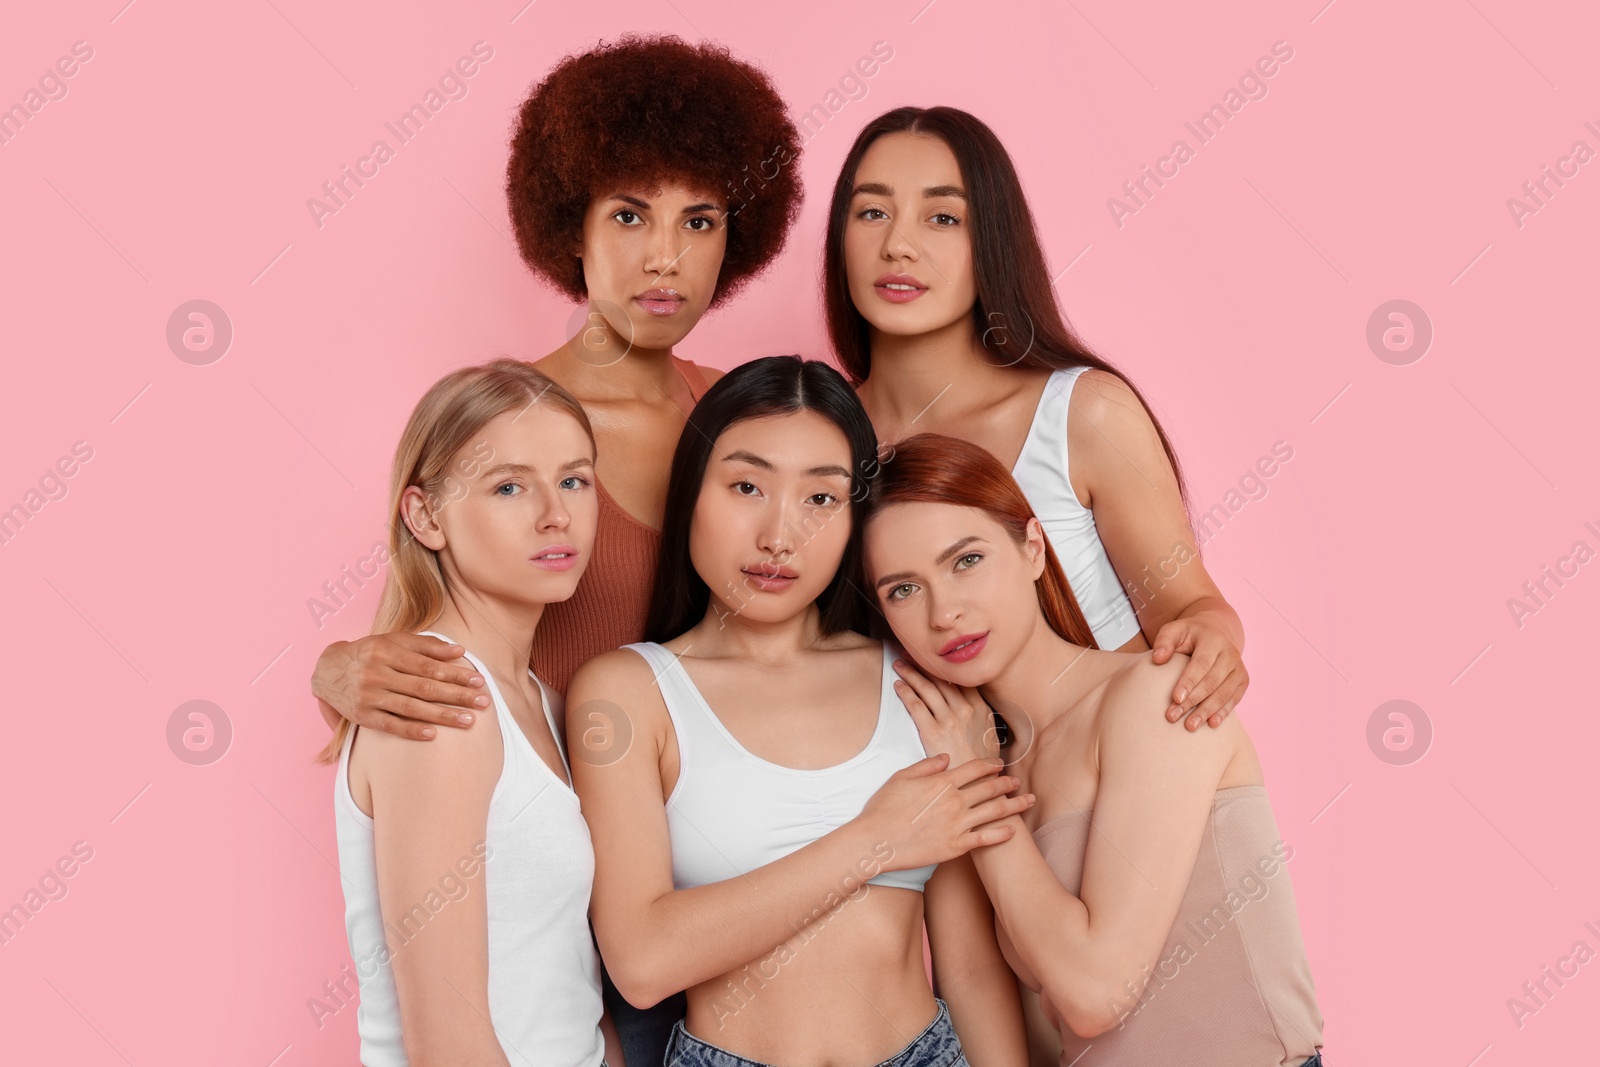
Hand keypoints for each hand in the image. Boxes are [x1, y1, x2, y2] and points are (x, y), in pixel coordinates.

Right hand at [310, 633, 488, 740]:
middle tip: (483, 702)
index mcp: (387, 652)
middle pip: (424, 687)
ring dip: (442, 715)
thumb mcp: (393, 641)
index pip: (429, 665)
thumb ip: (427, 645)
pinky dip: (412, 731)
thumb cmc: (369, 653)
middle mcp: (377, 674)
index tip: (479, 681)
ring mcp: (368, 697)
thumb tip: (460, 651)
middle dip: (457, 696)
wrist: (327, 671)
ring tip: (468, 721)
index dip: (455, 674)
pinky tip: (434, 735)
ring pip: (411, 708)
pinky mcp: (362, 716)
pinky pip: (391, 725)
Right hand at [858, 753, 1034, 871]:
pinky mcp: (955, 846)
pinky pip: (985, 839)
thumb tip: (946, 757)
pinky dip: (1001, 834)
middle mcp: (954, 801)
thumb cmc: (883, 808)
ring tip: (1028, 801)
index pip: (974, 768)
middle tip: (1017, 781)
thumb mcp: (901, 777)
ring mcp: (957, 824)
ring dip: (1014, 805)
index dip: (990, 764)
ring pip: (994, 811)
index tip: (999, 763)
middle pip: (989, 788)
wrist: (876, 841)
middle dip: (1007, 782)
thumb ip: (926, 765)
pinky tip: (1013, 831)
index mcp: (942, 782)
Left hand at [891, 658, 1001, 763]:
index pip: (959, 680)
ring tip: (899, 664)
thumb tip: (974, 703)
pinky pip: (916, 706)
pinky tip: (898, 686)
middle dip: (923, 664)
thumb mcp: (990, 735)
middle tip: (910, 652)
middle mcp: (965, 710)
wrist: (978, 784)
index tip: (933, 657)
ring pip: (926, 689)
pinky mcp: (933, 732)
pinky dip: (906, 693)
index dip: (944, 666)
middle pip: (940, 680)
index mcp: (980, 709)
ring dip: (911, 673)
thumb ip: (981, 716)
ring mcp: (949, 720)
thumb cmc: (983, 764)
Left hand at [1150, 613, 1247, 729]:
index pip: (1201, 664)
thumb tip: (1157, 659)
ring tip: (1190, 725)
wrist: (1214, 633)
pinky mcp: (1243, 681)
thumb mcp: (1174, 630)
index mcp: (1213, 640)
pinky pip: (1234, 699)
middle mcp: (1230, 654)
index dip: (1189, 682)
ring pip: (1223, 693)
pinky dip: (1223, 712)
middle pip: (1211, 682)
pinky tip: (1211, 724)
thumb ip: (1164, 642)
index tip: (1175, 699)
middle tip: (1173, 716)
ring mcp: (1239, 668)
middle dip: (1192, 701)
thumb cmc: (1189, 635)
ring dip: (1206, 711)